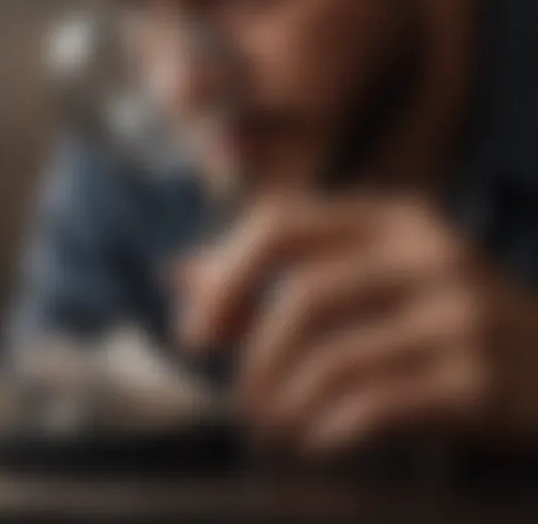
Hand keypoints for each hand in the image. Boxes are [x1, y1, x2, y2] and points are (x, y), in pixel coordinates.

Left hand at [177, 195, 537, 453]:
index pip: (280, 221)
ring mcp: (459, 313)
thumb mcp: (365, 278)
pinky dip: (330, 428)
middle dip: (252, 353)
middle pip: (304, 292)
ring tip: (271, 427)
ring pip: (336, 354)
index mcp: (388, 218)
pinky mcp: (481, 379)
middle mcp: (426, 252)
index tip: (195, 333)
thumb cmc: (438, 320)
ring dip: (286, 400)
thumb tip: (178, 273)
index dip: (224, 275)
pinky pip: (380, 405)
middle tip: (239, 400)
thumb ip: (273, 272)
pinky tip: (316, 441)